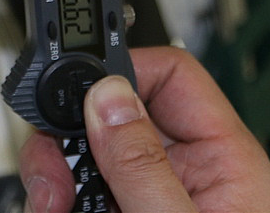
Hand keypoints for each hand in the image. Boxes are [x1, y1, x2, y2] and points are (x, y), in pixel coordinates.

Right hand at [19, 47, 269, 212]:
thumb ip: (143, 163)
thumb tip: (109, 97)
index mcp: (219, 159)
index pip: (170, 75)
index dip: (121, 70)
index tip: (77, 89)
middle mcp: (179, 169)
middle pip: (110, 108)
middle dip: (71, 132)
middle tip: (55, 161)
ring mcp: (140, 194)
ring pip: (79, 147)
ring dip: (53, 172)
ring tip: (55, 204)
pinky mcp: (109, 212)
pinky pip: (67, 188)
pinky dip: (50, 200)